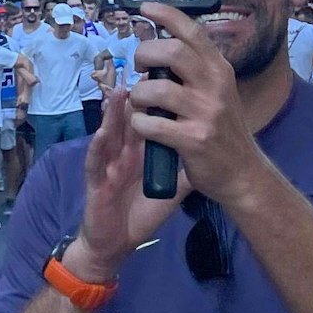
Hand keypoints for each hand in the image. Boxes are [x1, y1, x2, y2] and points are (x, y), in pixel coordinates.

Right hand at [67, 86, 185, 284]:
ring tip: (120, 90)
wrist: (116, 242)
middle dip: (137, 94)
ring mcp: (109, 164)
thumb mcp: (173, 188)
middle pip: (130, 116)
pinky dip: (98, 147)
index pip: (151, 116)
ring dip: (113, 113)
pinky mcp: (96, 182)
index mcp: (142, 148)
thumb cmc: (142, 213)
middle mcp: (124, 150)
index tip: (173, 74)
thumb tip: (217, 149)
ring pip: (110, 133)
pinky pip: (96, 162)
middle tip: (145, 69)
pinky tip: (102, 133)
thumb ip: (189, 166)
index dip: (159, 95)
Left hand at [127, 2, 269, 203]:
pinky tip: (144, 127)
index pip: (192, 32)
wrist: (243, 173)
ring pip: (156, 89)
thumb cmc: (223, 131)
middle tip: (139, 66)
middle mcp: (215, 86)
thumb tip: (160, 50)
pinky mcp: (194, 140)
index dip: (166, 15)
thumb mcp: (219, 93)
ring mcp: (206, 113)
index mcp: (220, 70)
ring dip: (138, 94)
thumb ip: (196, 71)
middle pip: (172, 51)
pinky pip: (151, 124)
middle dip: (145, 53)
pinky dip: (140, 124)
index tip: (146, 8)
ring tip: (140, 104)